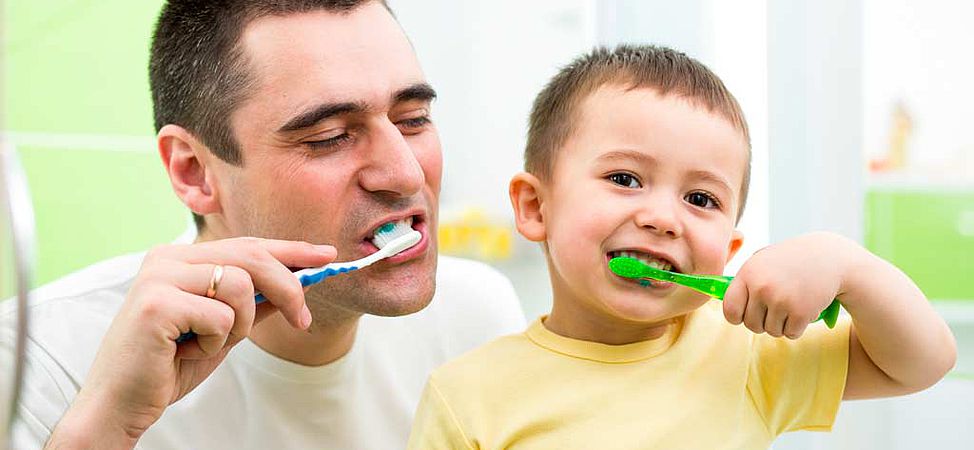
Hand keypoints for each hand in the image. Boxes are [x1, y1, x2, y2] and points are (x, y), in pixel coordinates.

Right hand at [46, 238, 335, 448]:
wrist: (122, 402)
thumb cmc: (170, 364)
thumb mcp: (224, 328)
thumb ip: (255, 302)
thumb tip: (301, 283)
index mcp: (180, 257)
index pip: (247, 244)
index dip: (291, 250)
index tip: (327, 256)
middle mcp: (167, 257)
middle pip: (251, 256)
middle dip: (288, 288)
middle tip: (303, 319)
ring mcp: (159, 277)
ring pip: (239, 285)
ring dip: (241, 324)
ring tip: (212, 343)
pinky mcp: (156, 304)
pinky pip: (220, 316)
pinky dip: (216, 341)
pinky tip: (188, 351)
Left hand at [722, 232, 859, 338]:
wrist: (829, 258)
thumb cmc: (791, 260)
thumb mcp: (762, 261)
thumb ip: (744, 280)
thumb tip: (716, 294)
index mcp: (747, 274)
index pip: (730, 310)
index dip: (737, 316)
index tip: (745, 314)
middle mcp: (761, 287)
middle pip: (751, 325)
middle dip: (762, 321)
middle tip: (775, 308)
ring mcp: (780, 300)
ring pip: (771, 331)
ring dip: (781, 324)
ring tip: (791, 304)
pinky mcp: (800, 312)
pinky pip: (790, 334)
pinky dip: (796, 328)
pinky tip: (803, 309)